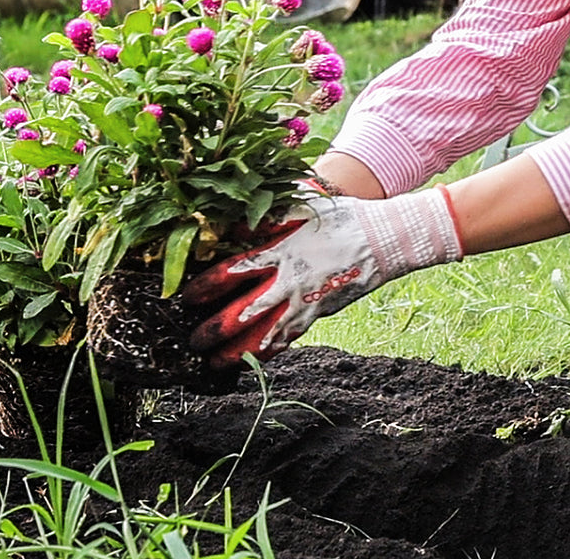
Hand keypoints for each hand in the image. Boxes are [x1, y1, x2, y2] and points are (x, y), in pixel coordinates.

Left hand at [184, 187, 462, 368]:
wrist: (384, 239)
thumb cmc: (342, 217)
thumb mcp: (303, 206)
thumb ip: (266, 217)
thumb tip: (228, 222)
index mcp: (281, 252)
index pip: (232, 273)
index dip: (205, 287)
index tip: (186, 297)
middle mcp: (289, 283)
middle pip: (241, 313)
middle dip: (213, 330)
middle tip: (192, 340)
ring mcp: (305, 303)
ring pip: (263, 335)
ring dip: (235, 351)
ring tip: (213, 362)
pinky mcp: (318, 314)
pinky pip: (288, 338)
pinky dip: (268, 351)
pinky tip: (253, 359)